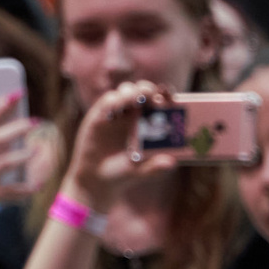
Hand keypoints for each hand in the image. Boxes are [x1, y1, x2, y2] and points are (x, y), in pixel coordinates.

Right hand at [61, 82, 178, 210]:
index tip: (172, 97)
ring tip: (137, 97)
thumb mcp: (140, 172)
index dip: (167, 96)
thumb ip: (155, 167)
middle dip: (149, 89)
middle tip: (154, 94)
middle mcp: (134, 114)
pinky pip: (108, 100)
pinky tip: (117, 106)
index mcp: (150, 123)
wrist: (97, 178)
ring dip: (133, 91)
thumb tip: (171, 162)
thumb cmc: (123, 173)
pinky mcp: (101, 114)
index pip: (161, 103)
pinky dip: (114, 100)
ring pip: (127, 90)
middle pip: (144, 91)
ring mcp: (118, 112)